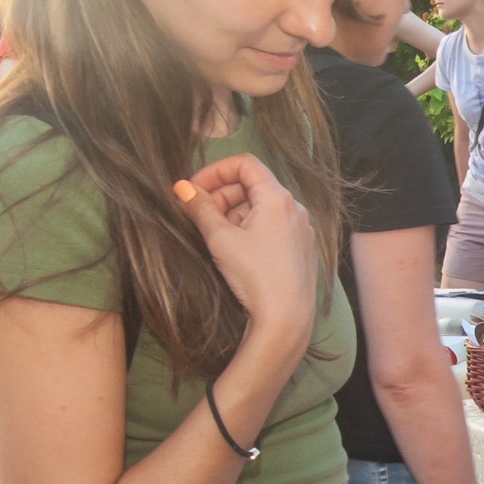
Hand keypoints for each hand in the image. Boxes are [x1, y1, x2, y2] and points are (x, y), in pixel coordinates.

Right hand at [176, 155, 317, 350]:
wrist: (285, 319)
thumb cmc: (255, 277)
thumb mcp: (220, 238)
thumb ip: (200, 208)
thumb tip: (182, 188)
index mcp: (278, 198)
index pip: (244, 164)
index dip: (215, 171)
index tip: (195, 189)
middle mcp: (295, 209)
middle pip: (252, 185)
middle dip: (222, 194)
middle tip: (199, 214)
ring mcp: (300, 229)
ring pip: (261, 207)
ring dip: (233, 212)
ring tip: (215, 234)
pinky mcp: (300, 248)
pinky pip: (272, 225)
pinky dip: (250, 227)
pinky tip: (235, 248)